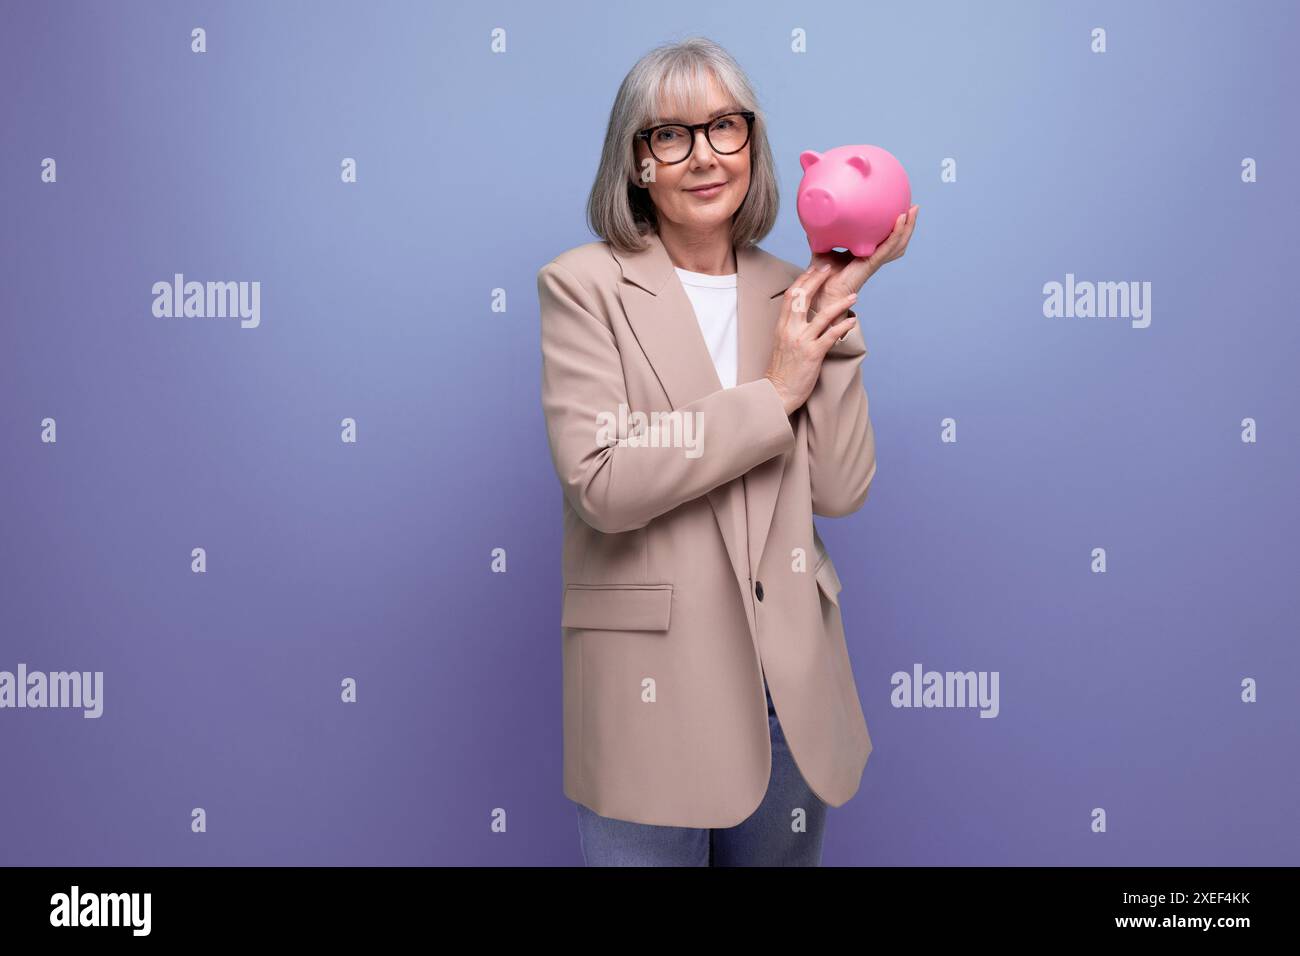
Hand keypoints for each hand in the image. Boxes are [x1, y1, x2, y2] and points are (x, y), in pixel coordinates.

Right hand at [764, 263, 859, 415]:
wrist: (777, 393)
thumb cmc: (782, 370)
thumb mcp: (782, 344)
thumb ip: (792, 328)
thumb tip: (804, 316)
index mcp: (782, 326)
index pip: (790, 295)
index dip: (803, 280)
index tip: (814, 268)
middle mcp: (790, 330)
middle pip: (802, 297)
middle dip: (816, 280)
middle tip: (830, 268)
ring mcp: (801, 342)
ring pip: (821, 316)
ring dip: (840, 304)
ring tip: (853, 296)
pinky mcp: (812, 355)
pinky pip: (830, 336)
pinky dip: (842, 326)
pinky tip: (853, 320)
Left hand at [810, 203, 918, 307]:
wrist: (821, 291)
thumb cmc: (821, 275)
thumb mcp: (823, 248)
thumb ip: (822, 235)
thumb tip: (813, 218)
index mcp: (866, 253)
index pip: (886, 240)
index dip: (895, 228)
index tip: (901, 210)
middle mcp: (874, 257)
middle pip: (898, 241)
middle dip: (909, 225)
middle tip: (914, 208)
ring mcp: (875, 260)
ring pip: (898, 244)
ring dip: (908, 227)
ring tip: (913, 211)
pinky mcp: (872, 263)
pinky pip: (888, 246)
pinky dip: (896, 233)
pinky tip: (900, 219)